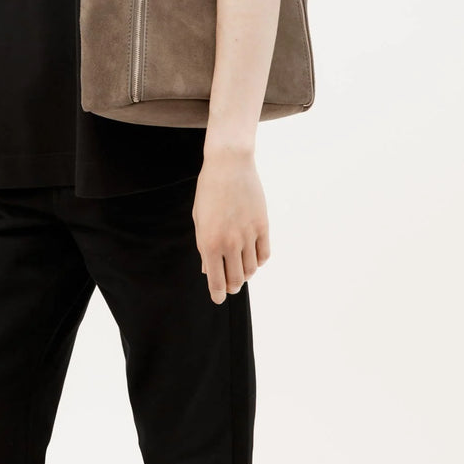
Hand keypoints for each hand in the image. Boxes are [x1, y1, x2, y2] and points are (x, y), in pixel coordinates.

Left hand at [192, 145, 269, 303]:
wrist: (228, 165)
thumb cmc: (209, 191)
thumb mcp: (199, 219)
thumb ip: (204, 247)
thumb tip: (208, 270)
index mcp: (210, 243)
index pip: (216, 281)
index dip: (217, 294)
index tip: (218, 298)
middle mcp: (230, 243)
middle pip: (237, 280)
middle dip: (232, 287)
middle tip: (230, 286)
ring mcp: (248, 235)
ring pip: (252, 269)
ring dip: (246, 274)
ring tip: (241, 269)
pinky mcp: (263, 226)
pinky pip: (264, 254)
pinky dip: (259, 261)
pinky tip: (253, 257)